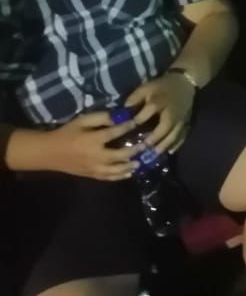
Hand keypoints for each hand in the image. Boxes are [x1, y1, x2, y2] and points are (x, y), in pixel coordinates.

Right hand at [23, 113, 140, 180]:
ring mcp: (94, 167)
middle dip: (135, 150)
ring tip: (140, 162)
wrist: (49, 152)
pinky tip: (129, 173)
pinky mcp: (91, 175)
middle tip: (146, 145)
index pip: (116, 133)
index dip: (128, 126)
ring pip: (116, 169)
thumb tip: (118, 117)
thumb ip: (101, 118)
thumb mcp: (82, 120)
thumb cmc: (67, 133)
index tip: (138, 122)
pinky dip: (120, 176)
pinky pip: (108, 177)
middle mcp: (96, 155)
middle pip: (120, 154)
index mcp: (93, 140)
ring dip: (130, 166)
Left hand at [125, 72, 195, 153]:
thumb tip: (121, 115)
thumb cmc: (161, 87)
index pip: (151, 109)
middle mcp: (172, 111)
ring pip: (175, 133)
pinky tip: (169, 152)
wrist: (184, 83)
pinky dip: (176, 144)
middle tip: (144, 148)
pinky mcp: (186, 122)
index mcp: (160, 100)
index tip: (129, 128)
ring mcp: (181, 118)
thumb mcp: (146, 88)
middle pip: (165, 125)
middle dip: (155, 137)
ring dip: (165, 145)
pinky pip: (183, 135)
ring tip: (154, 155)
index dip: (140, 118)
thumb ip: (134, 100)